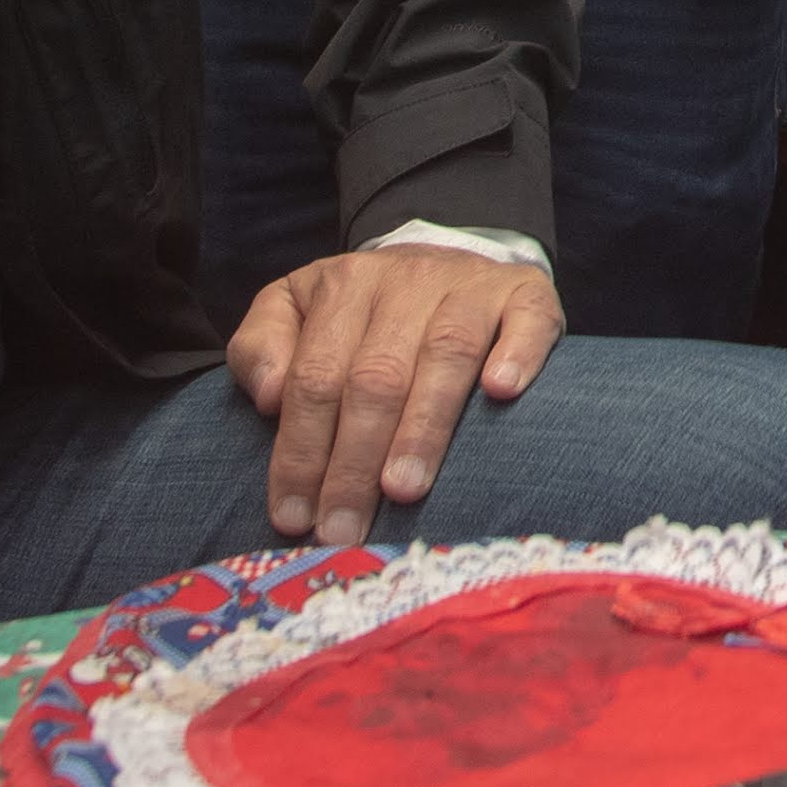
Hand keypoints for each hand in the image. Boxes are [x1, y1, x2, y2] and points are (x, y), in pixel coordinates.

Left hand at [229, 242, 567, 544]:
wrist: (451, 258)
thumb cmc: (367, 313)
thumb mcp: (295, 311)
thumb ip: (260, 348)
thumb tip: (268, 398)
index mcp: (343, 285)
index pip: (314, 376)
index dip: (300, 450)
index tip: (294, 517)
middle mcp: (406, 280)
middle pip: (375, 376)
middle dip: (354, 461)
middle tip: (344, 528)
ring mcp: (470, 285)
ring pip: (446, 353)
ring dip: (423, 426)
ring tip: (403, 489)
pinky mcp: (526, 292)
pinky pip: (526, 319)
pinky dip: (516, 354)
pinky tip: (502, 393)